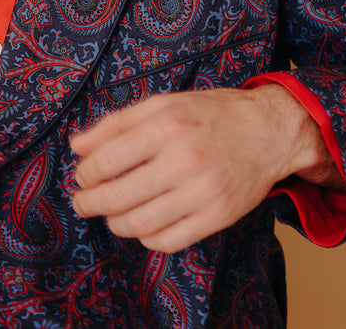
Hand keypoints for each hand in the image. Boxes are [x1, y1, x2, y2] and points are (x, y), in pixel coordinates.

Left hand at [71, 85, 344, 252]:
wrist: (269, 131)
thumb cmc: (210, 114)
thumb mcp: (162, 105)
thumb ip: (116, 123)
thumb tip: (77, 147)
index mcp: (166, 127)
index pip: (106, 161)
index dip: (85, 174)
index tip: (82, 176)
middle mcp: (183, 161)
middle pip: (116, 197)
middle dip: (88, 203)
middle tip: (82, 201)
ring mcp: (203, 193)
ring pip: (138, 224)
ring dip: (113, 221)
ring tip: (110, 212)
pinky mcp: (218, 217)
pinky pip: (168, 241)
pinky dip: (145, 237)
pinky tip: (142, 223)